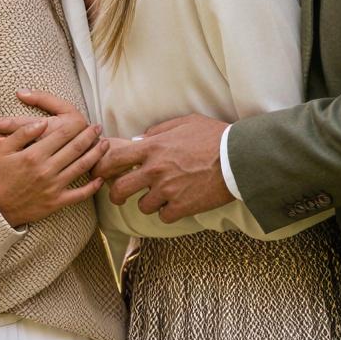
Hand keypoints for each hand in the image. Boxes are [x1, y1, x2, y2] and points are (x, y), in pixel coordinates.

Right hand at [0, 95, 104, 226]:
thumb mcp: (4, 150)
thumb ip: (22, 133)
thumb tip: (42, 123)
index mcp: (34, 155)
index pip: (61, 135)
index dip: (76, 126)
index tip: (84, 120)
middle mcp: (46, 169)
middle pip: (75, 148)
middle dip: (89, 136)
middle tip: (98, 128)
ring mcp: (53, 186)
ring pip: (81, 167)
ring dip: (96, 154)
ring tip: (104, 144)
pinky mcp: (57, 202)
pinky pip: (79, 194)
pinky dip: (92, 187)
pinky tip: (100, 178)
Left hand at [92, 114, 233, 221]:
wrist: (239, 158)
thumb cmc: (215, 136)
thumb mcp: (185, 123)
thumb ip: (159, 130)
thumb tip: (141, 138)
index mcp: (152, 148)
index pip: (113, 159)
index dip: (102, 168)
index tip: (101, 173)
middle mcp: (154, 170)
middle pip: (119, 189)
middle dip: (116, 195)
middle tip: (120, 196)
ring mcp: (167, 190)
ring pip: (143, 206)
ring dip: (150, 203)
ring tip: (163, 196)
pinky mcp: (181, 207)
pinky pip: (163, 216)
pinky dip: (169, 212)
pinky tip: (178, 204)